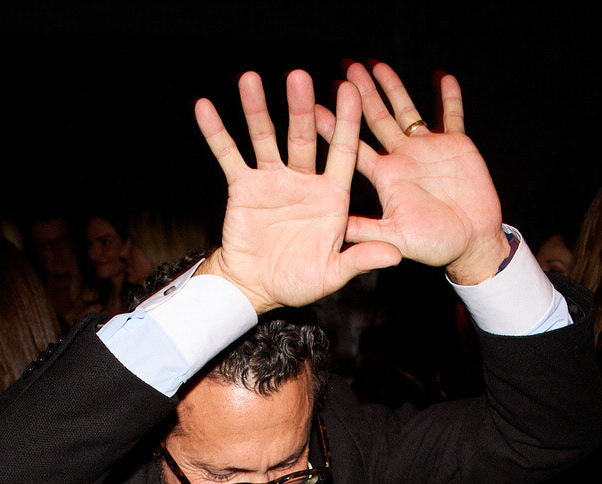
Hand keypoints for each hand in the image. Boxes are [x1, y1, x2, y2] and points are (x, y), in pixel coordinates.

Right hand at [194, 69, 402, 313]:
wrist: (257, 288)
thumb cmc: (298, 281)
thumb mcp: (333, 272)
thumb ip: (360, 258)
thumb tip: (395, 256)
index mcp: (331, 195)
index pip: (343, 152)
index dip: (347, 122)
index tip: (351, 91)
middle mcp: (303, 180)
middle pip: (303, 136)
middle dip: (301, 107)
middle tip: (299, 77)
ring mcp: (273, 180)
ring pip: (265, 138)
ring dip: (256, 109)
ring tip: (250, 79)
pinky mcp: (243, 187)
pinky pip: (229, 155)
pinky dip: (217, 132)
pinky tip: (205, 107)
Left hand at [316, 64, 507, 285]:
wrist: (471, 243)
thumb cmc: (434, 245)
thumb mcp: (395, 237)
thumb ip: (366, 231)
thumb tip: (332, 230)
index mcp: (386, 176)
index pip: (354, 147)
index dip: (336, 128)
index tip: (315, 107)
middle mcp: (403, 158)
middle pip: (376, 119)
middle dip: (361, 94)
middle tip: (345, 69)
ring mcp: (428, 149)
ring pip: (407, 110)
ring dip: (393, 88)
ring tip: (377, 65)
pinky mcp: (456, 146)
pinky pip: (452, 116)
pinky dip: (450, 98)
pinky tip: (443, 77)